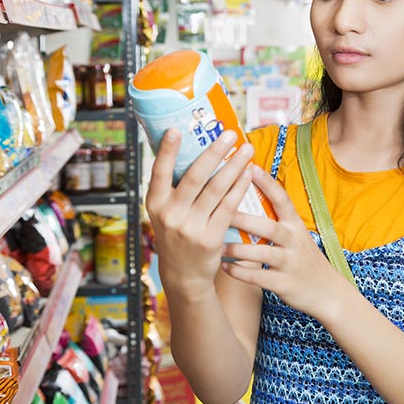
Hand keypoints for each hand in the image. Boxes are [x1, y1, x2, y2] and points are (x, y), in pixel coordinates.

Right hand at [146, 128, 254, 294]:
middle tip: (230, 134)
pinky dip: (239, 188)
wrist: (183, 274)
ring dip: (234, 166)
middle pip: (195, 176)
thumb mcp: (165, 212)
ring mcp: (190, 228)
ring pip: (216, 189)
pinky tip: (248, 174)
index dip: (166, 150)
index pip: (159, 172)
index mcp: (155, 204)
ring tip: (247, 150)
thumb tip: (188, 148)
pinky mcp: (210, 238)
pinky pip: (228, 206)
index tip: (175, 129)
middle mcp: (170, 215)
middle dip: (214, 152)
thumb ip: (173, 187)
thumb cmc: (176, 233)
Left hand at [221, 166, 349, 317]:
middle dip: (244, 218)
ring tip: (216, 244)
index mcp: (296, 225)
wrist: (327, 292)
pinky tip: (224, 267)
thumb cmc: (303, 259)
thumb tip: (249, 197)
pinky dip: (241, 272)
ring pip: (263, 254)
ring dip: (238, 249)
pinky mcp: (285, 284)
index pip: (282, 200)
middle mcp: (295, 241)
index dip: (267, 183)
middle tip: (218, 210)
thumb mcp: (296, 236)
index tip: (250, 167)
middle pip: (269, 227)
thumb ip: (276, 219)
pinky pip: (260, 278)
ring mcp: (290, 263)